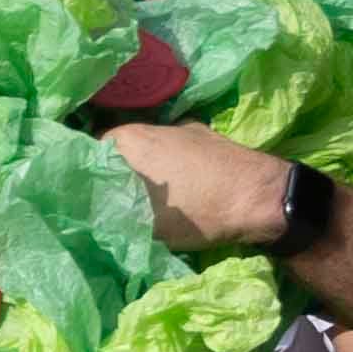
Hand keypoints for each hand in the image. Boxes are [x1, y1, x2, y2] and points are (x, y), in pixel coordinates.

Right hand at [105, 120, 294, 256]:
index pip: (92, 151)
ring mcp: (186, 129)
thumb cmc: (200, 209)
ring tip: (152, 199)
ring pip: (153, 150)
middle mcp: (155, 126)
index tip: (90, 197)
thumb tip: (96, 218)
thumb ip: (117, 217)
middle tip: (119, 202)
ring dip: (150, 171)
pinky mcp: (210, 139)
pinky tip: (184, 191)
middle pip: (124, 149)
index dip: (89, 175)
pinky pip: (179, 152)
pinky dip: (175, 169)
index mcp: (132, 139)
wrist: (263, 197)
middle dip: (120, 174)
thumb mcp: (148, 225)